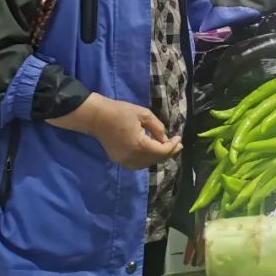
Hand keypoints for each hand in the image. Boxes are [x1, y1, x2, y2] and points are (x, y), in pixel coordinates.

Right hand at [49, 93, 181, 169]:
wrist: (97, 117)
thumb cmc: (120, 112)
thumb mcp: (144, 114)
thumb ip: (157, 127)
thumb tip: (165, 139)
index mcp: (139, 145)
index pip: (161, 151)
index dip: (173, 146)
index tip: (179, 138)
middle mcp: (132, 158)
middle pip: (155, 160)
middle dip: (168, 152)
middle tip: (178, 144)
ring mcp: (124, 161)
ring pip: (147, 164)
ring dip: (158, 157)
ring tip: (168, 148)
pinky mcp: (119, 161)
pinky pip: (138, 164)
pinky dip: (147, 159)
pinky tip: (152, 151)